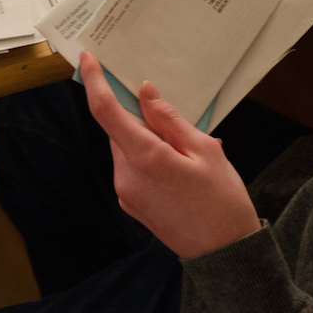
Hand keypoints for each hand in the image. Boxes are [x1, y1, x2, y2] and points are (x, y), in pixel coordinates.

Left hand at [79, 51, 260, 258]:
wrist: (223, 254)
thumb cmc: (221, 200)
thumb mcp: (204, 150)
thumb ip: (169, 119)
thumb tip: (146, 91)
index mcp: (144, 157)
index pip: (107, 111)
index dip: (95, 82)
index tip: (88, 59)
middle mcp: (126, 175)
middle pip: (120, 129)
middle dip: (140, 115)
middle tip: (174, 116)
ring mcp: (126, 193)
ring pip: (127, 147)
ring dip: (147, 138)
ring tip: (187, 152)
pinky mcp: (131, 204)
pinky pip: (133, 167)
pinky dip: (149, 156)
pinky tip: (180, 168)